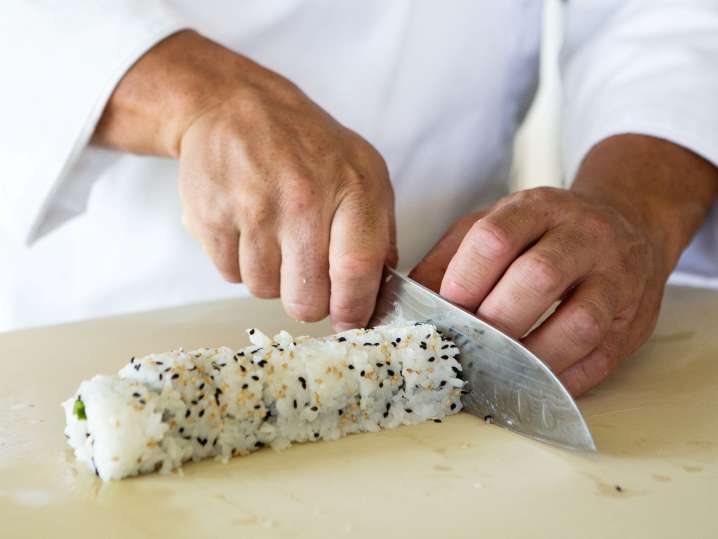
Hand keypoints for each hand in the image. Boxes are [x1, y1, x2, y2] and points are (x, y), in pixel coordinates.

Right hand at [93, 31, 396, 329]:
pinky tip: (246, 228)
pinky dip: (239, 263)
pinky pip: (230, 276)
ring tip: (273, 236)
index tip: (350, 319)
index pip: (357, 272)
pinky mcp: (211, 218)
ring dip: (271, 277)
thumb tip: (379, 288)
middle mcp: (303, 199)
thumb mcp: (363, 170)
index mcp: (351, 188)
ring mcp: (252, 209)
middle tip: (307, 277)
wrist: (233, 106)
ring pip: (264, 292)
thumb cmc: (305, 143)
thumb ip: (380, 230)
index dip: (354, 310)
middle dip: (309, 300)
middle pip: (306, 300)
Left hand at [412, 188, 667, 395]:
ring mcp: (615, 277)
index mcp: (538, 207)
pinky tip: (535, 382)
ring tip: (501, 370)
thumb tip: (405, 304)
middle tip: (470, 344)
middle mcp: (583, 236)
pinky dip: (564, 378)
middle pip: (537, 278)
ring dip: (532, 356)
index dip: (464, 280)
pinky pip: (601, 356)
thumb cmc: (545, 233)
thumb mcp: (496, 225)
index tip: (445, 310)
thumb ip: (450, 258)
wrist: (627, 226)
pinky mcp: (634, 319)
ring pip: (579, 322)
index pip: (495, 238)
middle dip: (495, 321)